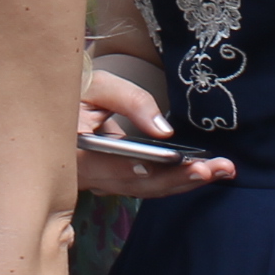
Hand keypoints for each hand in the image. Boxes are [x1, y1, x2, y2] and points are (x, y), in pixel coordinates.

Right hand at [75, 66, 232, 199]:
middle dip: (180, 178)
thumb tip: (164, 131)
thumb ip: (131, 102)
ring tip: (221, 170)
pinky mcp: (108, 180)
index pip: (113, 167)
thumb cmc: (73, 90)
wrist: (53, 106)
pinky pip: (141, 185)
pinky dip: (171, 179)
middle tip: (218, 168)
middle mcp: (83, 176)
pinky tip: (201, 171)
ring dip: (183, 182)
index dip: (149, 169)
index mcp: (73, 152)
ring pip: (143, 189)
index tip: (184, 165)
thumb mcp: (98, 85)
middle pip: (136, 184)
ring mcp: (96, 182)